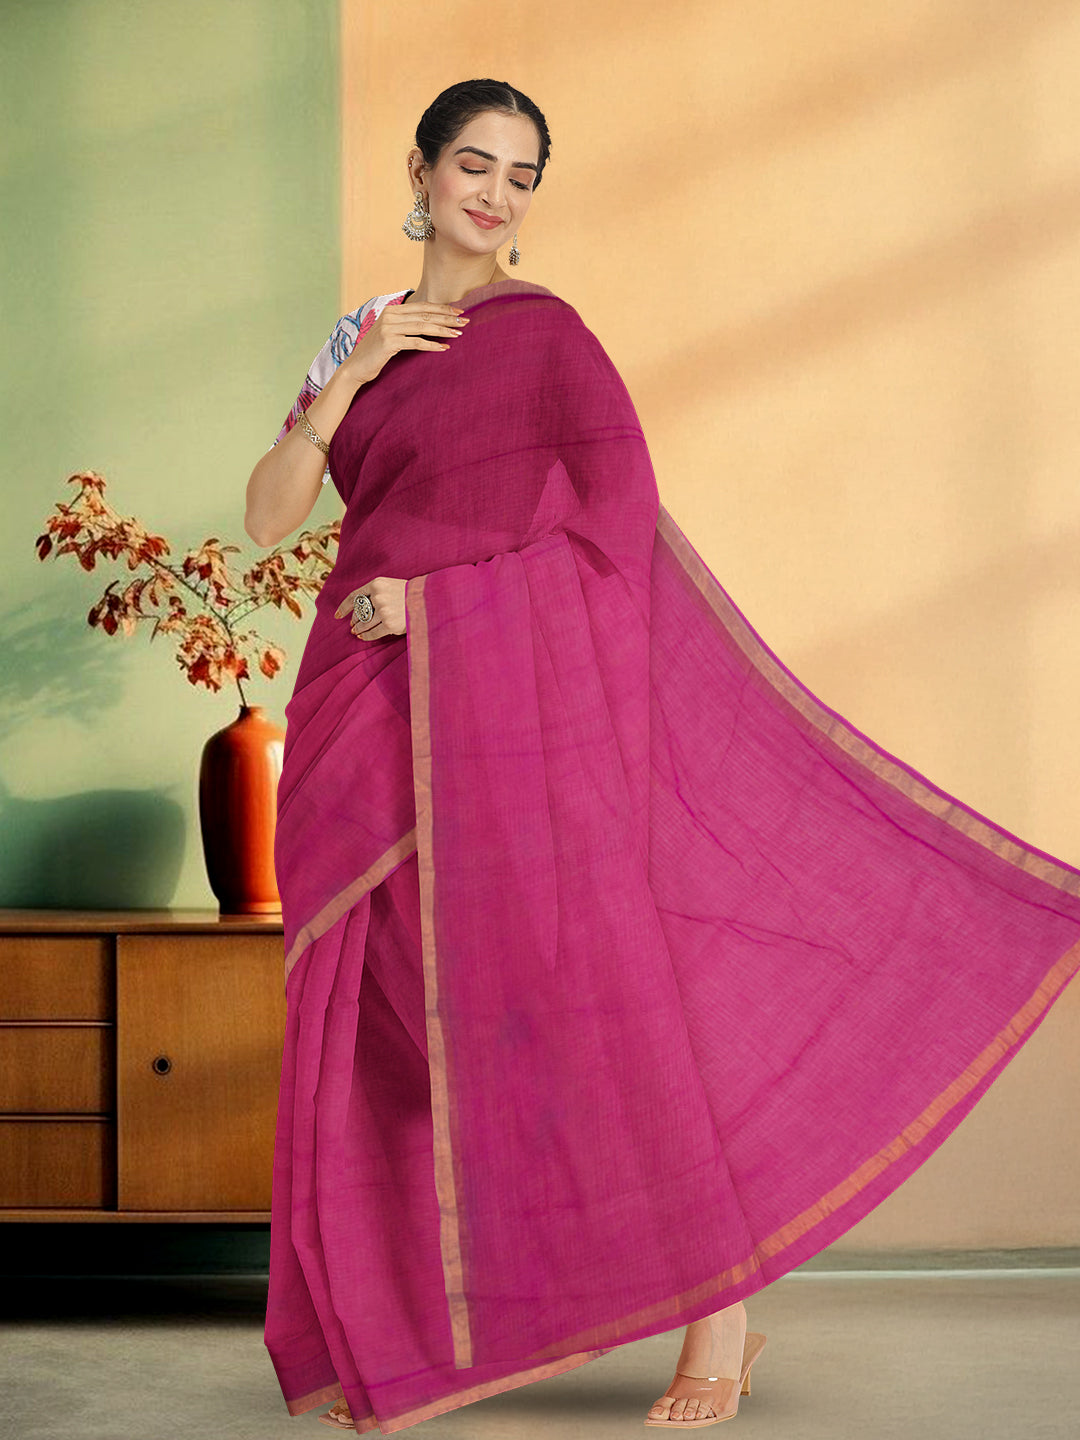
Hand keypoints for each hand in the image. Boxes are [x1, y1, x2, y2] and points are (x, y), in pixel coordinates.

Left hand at [334, 577, 407, 640]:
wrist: (429, 599)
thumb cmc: (409, 593)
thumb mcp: (390, 585)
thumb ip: (375, 593)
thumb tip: (359, 609)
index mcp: (377, 584)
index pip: (354, 596)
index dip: (344, 607)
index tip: (338, 615)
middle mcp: (378, 596)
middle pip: (359, 612)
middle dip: (354, 620)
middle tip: (352, 626)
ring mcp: (383, 611)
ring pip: (364, 623)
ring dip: (359, 629)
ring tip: (356, 632)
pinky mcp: (389, 624)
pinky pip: (373, 633)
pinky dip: (366, 636)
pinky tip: (363, 637)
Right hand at [340, 298, 469, 386]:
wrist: (355, 368)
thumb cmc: (376, 353)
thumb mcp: (390, 334)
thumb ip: (405, 325)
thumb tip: (430, 324)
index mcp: (392, 310)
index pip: (422, 306)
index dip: (442, 308)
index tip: (458, 312)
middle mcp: (390, 315)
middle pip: (424, 314)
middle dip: (446, 318)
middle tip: (464, 322)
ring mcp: (388, 328)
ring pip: (422, 326)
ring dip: (442, 330)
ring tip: (458, 334)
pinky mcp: (388, 342)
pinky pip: (416, 343)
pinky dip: (432, 345)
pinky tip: (444, 348)